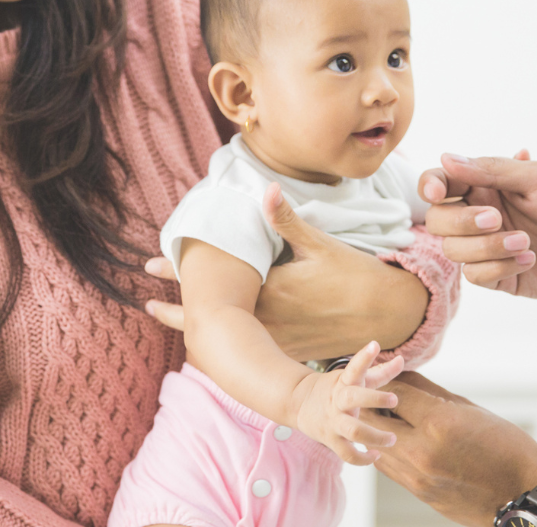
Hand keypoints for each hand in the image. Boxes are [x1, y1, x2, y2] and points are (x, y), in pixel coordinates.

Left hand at [143, 184, 429, 359]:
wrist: (387, 316)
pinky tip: (214, 337)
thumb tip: (267, 186)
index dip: (181, 273)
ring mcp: (277, 339)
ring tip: (170, 318)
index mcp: (270, 291)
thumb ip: (287, 219)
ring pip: (228, 336)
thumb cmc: (355, 275)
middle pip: (212, 315)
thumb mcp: (321, 244)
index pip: (214, 282)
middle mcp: (268, 320)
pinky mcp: (289, 349)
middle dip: (179, 307)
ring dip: (200, 325)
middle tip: (148, 300)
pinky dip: (228, 340)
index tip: (152, 265)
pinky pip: (250, 346)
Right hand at [291, 341, 403, 464]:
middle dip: (374, 398)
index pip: (354, 367)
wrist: (298, 402)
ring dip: (375, 436)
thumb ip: (380, 372)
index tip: (375, 345)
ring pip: (353, 430)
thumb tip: (402, 360)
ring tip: (392, 439)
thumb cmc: (336, 389)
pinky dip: (362, 459)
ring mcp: (334, 421)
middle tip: (394, 399)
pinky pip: (347, 454)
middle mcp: (338, 400)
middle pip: (353, 397)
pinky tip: (376, 456)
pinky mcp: (331, 439)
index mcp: (344, 382)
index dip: (364, 357)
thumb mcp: (355, 378)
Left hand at [362, 372, 536, 525]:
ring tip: (387, 415)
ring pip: (375, 445)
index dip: (384, 380)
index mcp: (439, 423)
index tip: (383, 373)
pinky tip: (398, 439)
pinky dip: (387, 449)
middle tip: (375, 392)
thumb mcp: (469, 409)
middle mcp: (422, 451)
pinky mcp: (419, 493)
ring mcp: (418, 476)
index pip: (393, 393)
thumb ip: (429, 391)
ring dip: (376, 428)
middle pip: (373, 419)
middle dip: (371, 402)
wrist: (524, 492)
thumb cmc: (505, 445)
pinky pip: (388, 467)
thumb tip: (401, 373)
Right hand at [419, 149, 536, 305]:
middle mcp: (480, 215)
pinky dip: (500, 267)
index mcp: (485, 186)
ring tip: (526, 242)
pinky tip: (530, 259)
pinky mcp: (498, 276)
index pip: (439, 184)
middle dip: (463, 222)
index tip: (437, 193)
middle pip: (438, 220)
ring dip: (488, 247)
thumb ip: (490, 169)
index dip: (430, 186)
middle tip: (496, 218)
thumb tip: (445, 159)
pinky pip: (475, 275)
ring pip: (454, 250)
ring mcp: (486, 247)